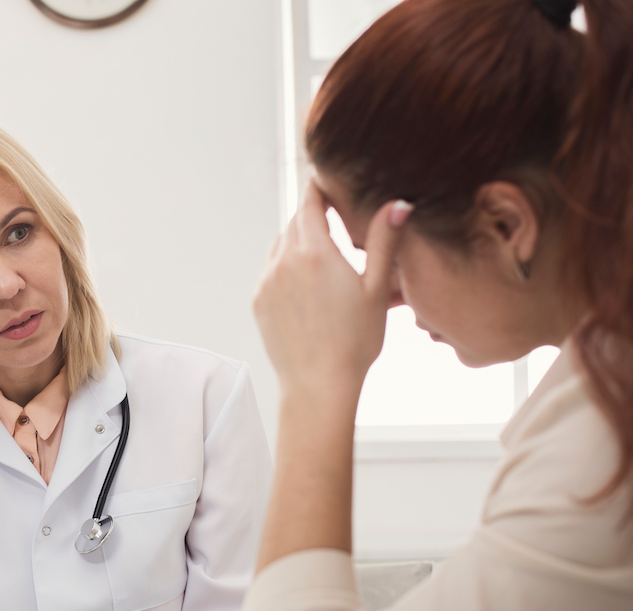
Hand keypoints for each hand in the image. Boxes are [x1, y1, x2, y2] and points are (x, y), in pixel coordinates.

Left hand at [253, 180, 409, 400]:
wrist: (318, 384)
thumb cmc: (354, 341)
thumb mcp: (377, 289)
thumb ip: (384, 242)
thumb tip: (398, 204)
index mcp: (315, 252)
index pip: (310, 203)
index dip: (319, 188)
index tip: (326, 181)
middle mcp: (284, 262)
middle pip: (294, 223)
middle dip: (312, 216)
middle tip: (331, 216)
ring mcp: (267, 282)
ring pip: (280, 246)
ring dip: (297, 242)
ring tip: (322, 254)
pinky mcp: (258, 302)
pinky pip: (270, 271)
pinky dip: (285, 267)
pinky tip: (306, 284)